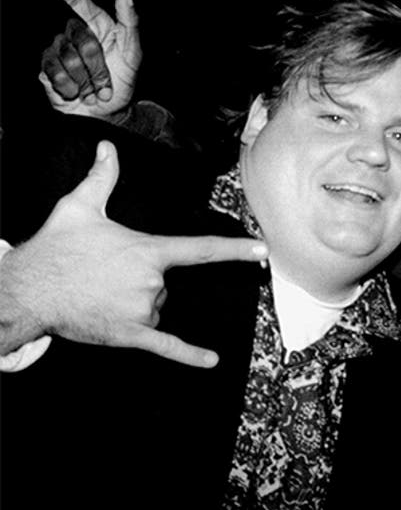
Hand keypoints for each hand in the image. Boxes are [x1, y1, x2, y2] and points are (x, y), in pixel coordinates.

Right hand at [0, 141, 267, 365]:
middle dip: (141, 281)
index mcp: (148, 252)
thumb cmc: (56, 248)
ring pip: (156, 308)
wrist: (27, 290)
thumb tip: (107, 148)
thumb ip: (102, 178)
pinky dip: (189, 355)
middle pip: (165, 284)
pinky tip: (212, 361)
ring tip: (100, 294)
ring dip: (136, 304)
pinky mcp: (128, 334)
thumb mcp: (79, 207)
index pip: (200, 249)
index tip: (263, 250)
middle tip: (104, 275)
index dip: (234, 250)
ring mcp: (142, 310)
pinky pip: (165, 346)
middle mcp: (151, 282)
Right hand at [37, 0, 140, 120]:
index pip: (77, 0)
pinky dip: (71, 88)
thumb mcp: (134, 53)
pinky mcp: (46, 69)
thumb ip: (130, 23)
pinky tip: (77, 92)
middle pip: (82, 40)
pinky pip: (54, 73)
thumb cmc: (123, 81)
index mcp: (97, 25)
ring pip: (68, 59)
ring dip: (87, 82)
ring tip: (94, 89)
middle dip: (99, 67)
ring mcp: (58, 50)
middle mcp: (75, 34)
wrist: (109, 112)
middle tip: (107, 82)